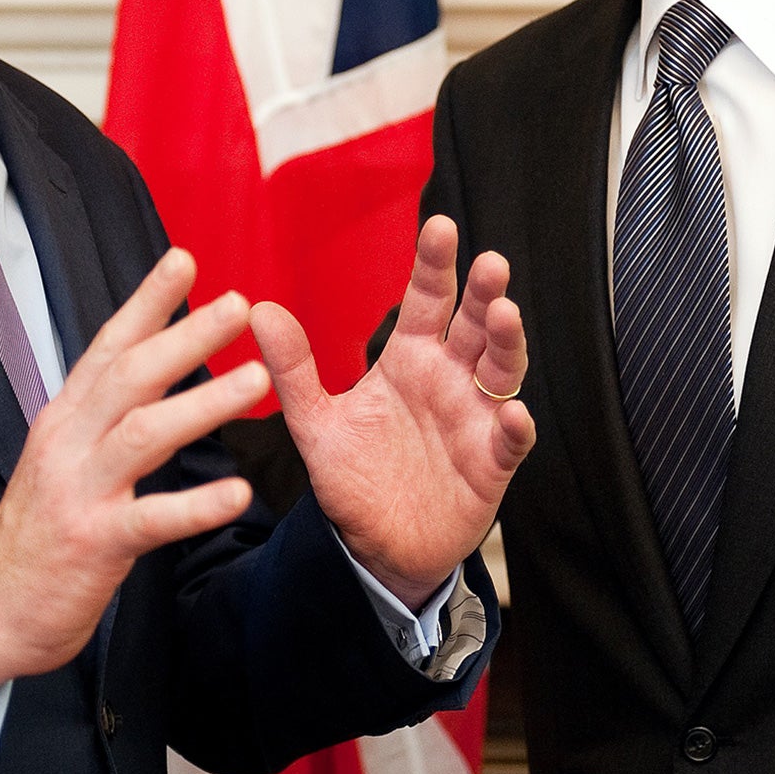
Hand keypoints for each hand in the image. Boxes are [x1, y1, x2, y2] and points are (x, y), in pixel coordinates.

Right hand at [0, 249, 264, 698]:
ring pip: (144, 434)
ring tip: (257, 380)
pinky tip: (239, 494)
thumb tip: (146, 369)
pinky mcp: (93, 543)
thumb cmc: (41, 532)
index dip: (146, 301)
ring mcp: (79, 491)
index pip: (108, 346)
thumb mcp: (63, 458)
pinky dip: (196, 507)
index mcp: (65, 419)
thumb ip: (101, 416)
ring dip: (203, 404)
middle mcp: (68, 443)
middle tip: (238, 305)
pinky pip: (151, 519)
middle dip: (185, 336)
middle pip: (130, 376)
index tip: (185, 259)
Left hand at [251, 215, 533, 610]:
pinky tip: (512, 412)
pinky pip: (510, 441)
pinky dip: (514, 426)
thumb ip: (293, 370)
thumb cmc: (352, 478)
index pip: (428, 300)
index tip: (440, 226)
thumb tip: (260, 309)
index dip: (435, 264)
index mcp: (409, 360)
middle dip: (484, 293)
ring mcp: (474, 419)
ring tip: (504, 315)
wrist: (376, 547)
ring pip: (500, 371)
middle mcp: (448, 380)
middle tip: (490, 263)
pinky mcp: (491, 464)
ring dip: (506, 342)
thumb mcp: (315, 424)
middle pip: (474, 325)